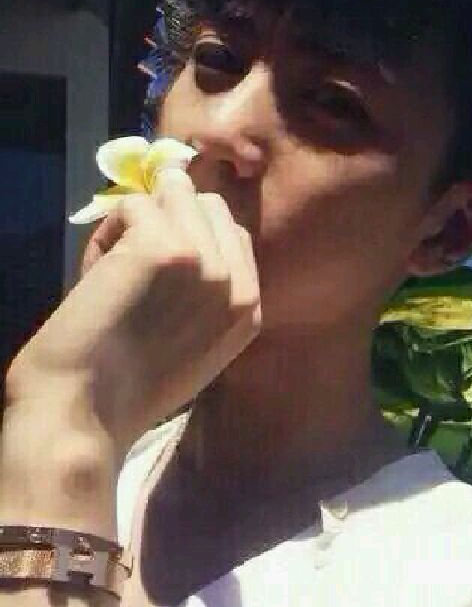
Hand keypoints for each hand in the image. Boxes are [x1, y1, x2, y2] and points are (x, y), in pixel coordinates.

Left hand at [5, 167, 261, 473]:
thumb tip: (183, 231)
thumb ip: (208, 293)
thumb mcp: (198, 344)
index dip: (193, 233)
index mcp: (250, 309)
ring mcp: (205, 262)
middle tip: (135, 265)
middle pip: (210, 205)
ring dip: (136, 220)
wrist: (84, 413)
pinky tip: (97, 273)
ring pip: (173, 193)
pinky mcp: (164, 246)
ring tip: (114, 268)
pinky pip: (132, 204)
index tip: (158, 263)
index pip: (235, 233)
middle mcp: (237, 283)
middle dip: (170, 218)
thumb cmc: (126, 389)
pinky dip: (107, 230)